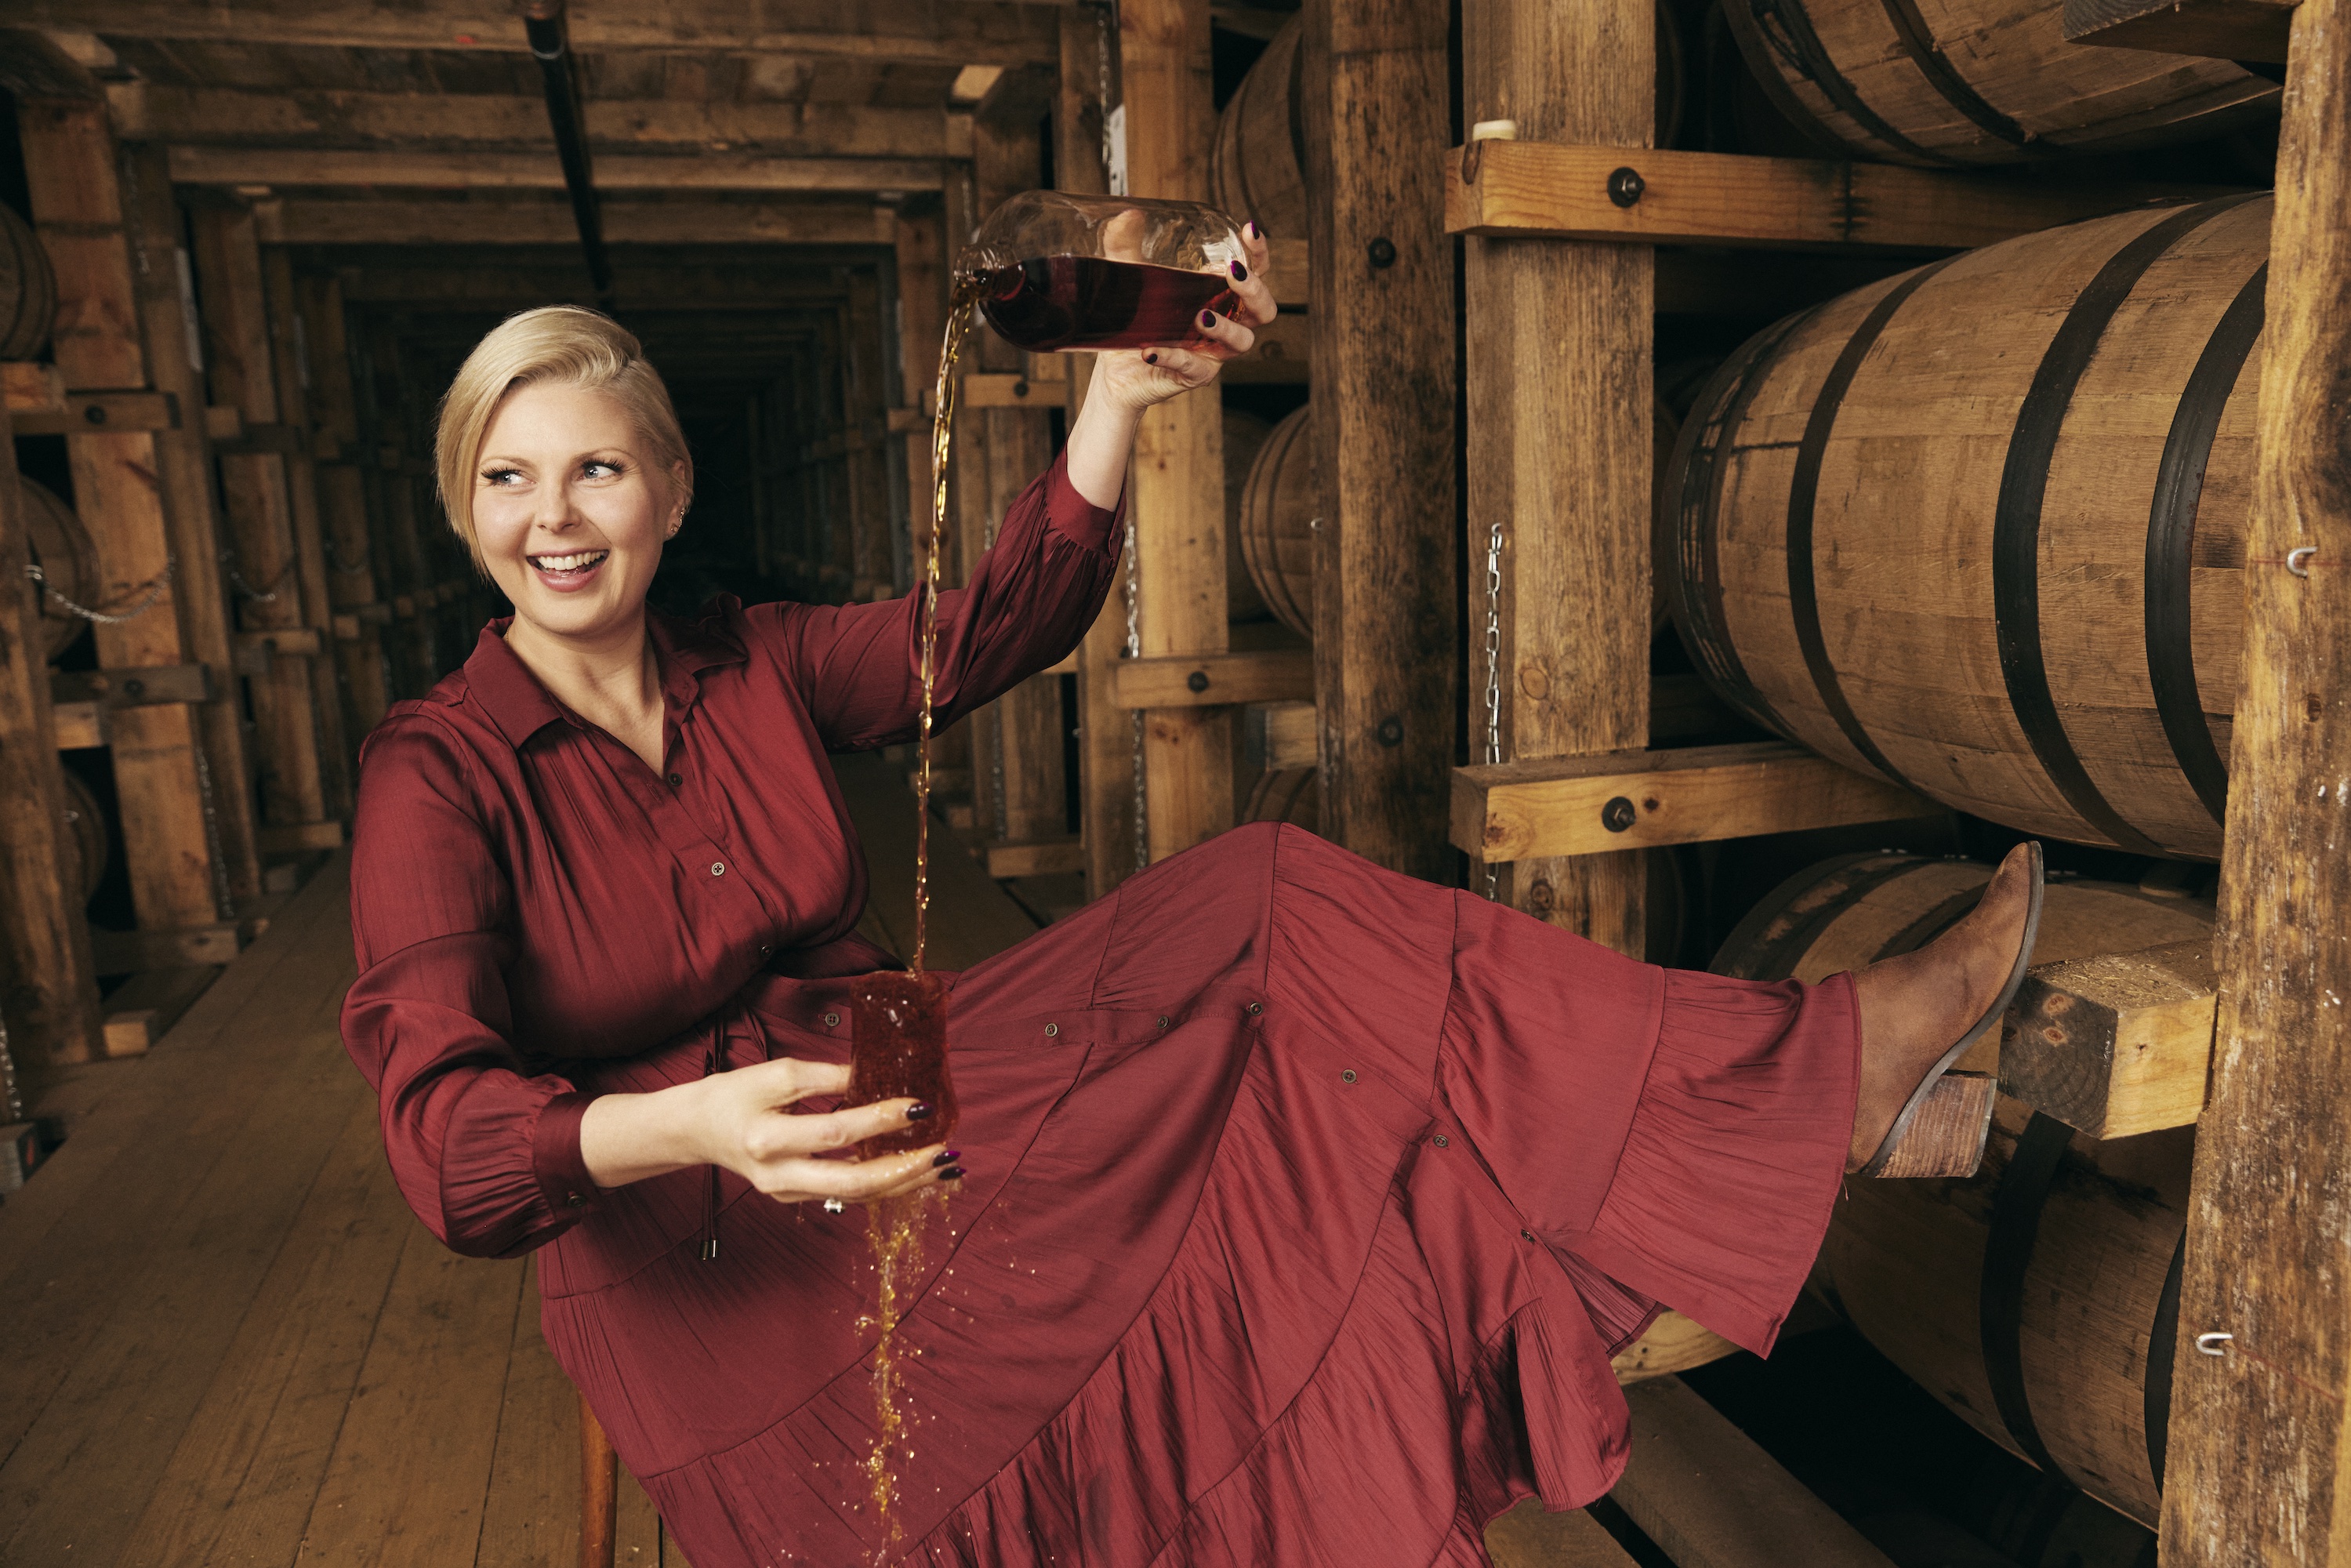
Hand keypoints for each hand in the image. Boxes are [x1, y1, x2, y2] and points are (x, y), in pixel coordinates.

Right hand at [578, 1056, 959, 1203]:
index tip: (920, 1106)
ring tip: (944, 1167)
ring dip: (904, 1182)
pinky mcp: (795, 1198)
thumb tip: (876, 1075)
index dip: (880, 1120)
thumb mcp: (776, 1074)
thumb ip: (827, 1077)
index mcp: (768, 1138)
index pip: (835, 1133)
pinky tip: (914, 1171)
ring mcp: (787, 1193)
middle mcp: (778, 1175)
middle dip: (904, 1170)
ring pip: (855, 1196)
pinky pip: (846, 1194)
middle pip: (852, 1182)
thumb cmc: (734, 1096)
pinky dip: (883, 1184)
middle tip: (945, 1153)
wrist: (696, 1131)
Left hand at [1061, 222, 1277, 506]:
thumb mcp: (1129, 276)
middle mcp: (1227, 323)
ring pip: (1241, 341)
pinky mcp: (1193, 377)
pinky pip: (1194, 369)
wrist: (1115, 368)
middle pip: (1263, 310)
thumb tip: (1128, 214)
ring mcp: (1214, 352)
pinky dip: (1175, 357)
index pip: (1255, 272)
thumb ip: (1126, 245)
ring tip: (1200, 316)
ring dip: (1226, 327)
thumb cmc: (1136, 320)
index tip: (1249, 229)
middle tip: (1233, 273)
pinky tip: (1151, 350)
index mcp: (1221, 295)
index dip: (1258, 252)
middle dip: (1254, 290)